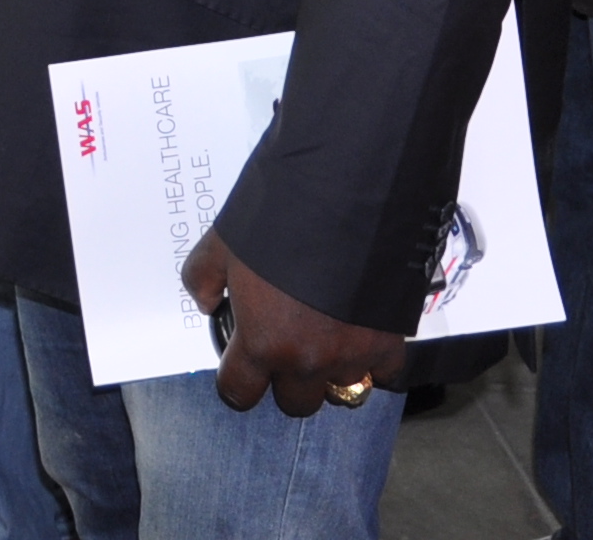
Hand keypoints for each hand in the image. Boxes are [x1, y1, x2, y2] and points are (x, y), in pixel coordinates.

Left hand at [180, 230, 406, 418]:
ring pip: (340, 391)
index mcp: (262, 342)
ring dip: (330, 372)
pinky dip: (373, 361)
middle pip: (294, 403)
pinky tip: (363, 334)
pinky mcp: (389, 340)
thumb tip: (207, 302)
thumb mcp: (222, 242)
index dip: (236, 382)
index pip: (239, 394)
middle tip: (286, 344)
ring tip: (326, 338)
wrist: (346, 190)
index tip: (240, 367)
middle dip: (286, 380)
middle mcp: (306, 359)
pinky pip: (382, 372)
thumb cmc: (279, 215)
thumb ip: (203, 278)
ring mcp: (352, 354)